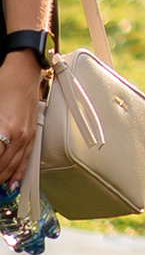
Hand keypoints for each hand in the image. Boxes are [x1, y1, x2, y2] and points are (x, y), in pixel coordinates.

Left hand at [0, 46, 40, 196]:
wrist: (22, 72)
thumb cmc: (3, 85)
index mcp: (5, 130)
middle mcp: (18, 136)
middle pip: (1, 168)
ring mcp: (27, 136)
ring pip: (12, 167)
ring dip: (1, 179)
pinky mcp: (32, 134)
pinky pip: (26, 160)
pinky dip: (18, 173)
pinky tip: (12, 182)